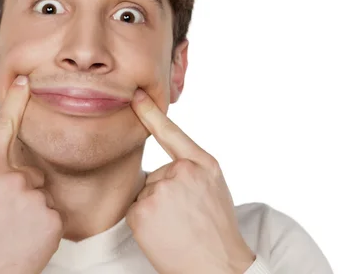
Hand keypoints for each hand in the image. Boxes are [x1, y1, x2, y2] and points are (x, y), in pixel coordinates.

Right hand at [0, 75, 62, 273]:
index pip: (4, 125)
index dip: (16, 100)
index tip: (26, 80)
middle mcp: (14, 177)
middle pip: (28, 170)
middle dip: (19, 186)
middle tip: (1, 214)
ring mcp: (35, 198)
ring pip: (41, 193)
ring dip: (31, 207)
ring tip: (11, 229)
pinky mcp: (53, 219)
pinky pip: (53, 213)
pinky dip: (43, 224)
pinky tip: (25, 238)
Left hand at [126, 89, 254, 273]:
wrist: (218, 266)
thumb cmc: (217, 227)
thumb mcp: (215, 186)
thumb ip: (191, 166)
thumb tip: (166, 158)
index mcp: (202, 164)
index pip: (172, 133)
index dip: (151, 113)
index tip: (136, 96)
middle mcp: (181, 173)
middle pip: (157, 175)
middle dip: (165, 194)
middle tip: (186, 216)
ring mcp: (159, 192)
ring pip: (146, 193)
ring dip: (156, 209)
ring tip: (178, 227)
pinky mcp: (142, 212)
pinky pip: (136, 210)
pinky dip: (145, 222)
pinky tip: (164, 233)